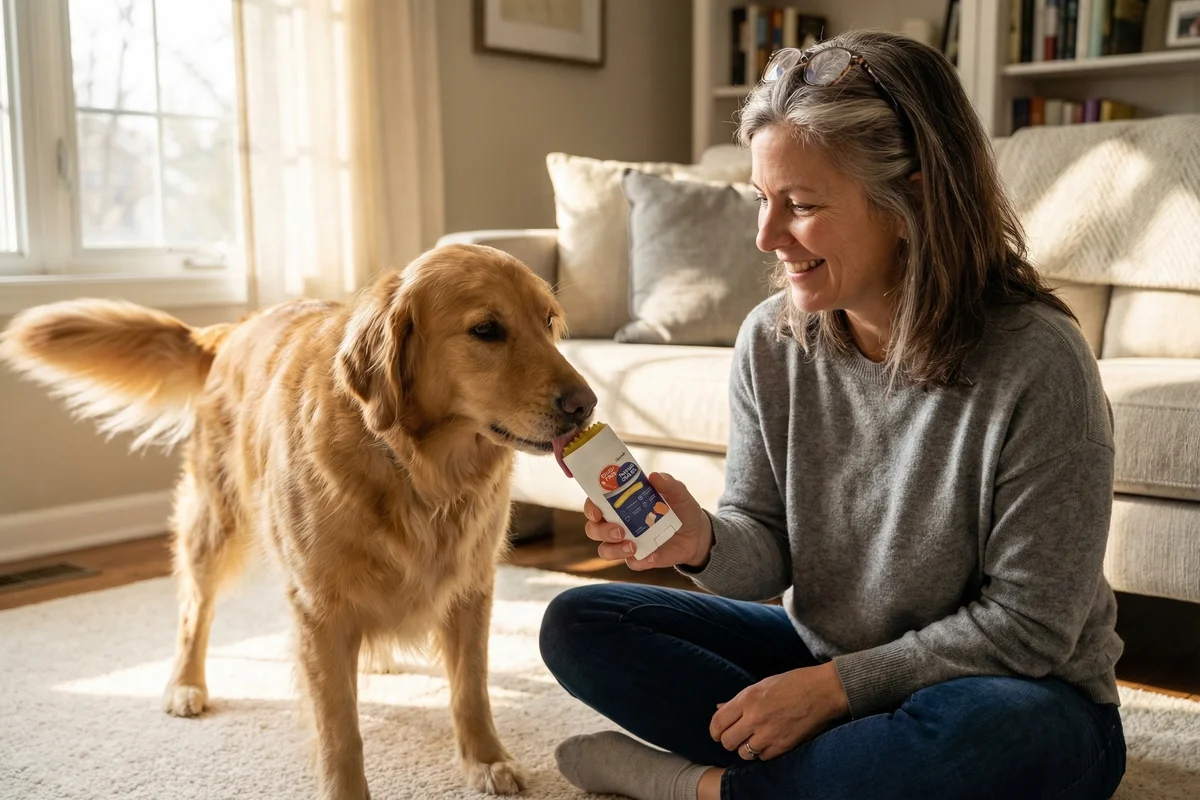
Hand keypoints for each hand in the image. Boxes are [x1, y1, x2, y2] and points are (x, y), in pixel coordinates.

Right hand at [582, 472, 713, 570]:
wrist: (697, 533)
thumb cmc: (681, 508)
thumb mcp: (678, 492)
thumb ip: (667, 483)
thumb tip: (654, 476)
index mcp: (621, 504)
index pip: (595, 505)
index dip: (590, 509)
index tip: (597, 512)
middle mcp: (618, 524)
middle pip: (594, 530)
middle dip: (602, 531)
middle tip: (619, 531)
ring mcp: (627, 543)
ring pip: (605, 551)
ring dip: (614, 550)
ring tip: (633, 546)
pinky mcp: (640, 558)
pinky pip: (632, 564)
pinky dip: (640, 561)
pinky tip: (653, 555)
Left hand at [709, 662, 849, 760]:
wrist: (822, 691)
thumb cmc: (793, 683)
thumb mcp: (761, 684)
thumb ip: (738, 700)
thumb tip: (719, 707)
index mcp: (748, 698)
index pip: (718, 722)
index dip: (715, 730)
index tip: (718, 732)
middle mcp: (755, 717)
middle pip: (727, 741)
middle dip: (729, 740)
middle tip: (736, 736)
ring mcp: (770, 733)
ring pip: (743, 753)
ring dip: (745, 748)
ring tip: (754, 739)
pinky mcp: (784, 745)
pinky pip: (762, 758)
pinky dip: (762, 753)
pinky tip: (768, 742)